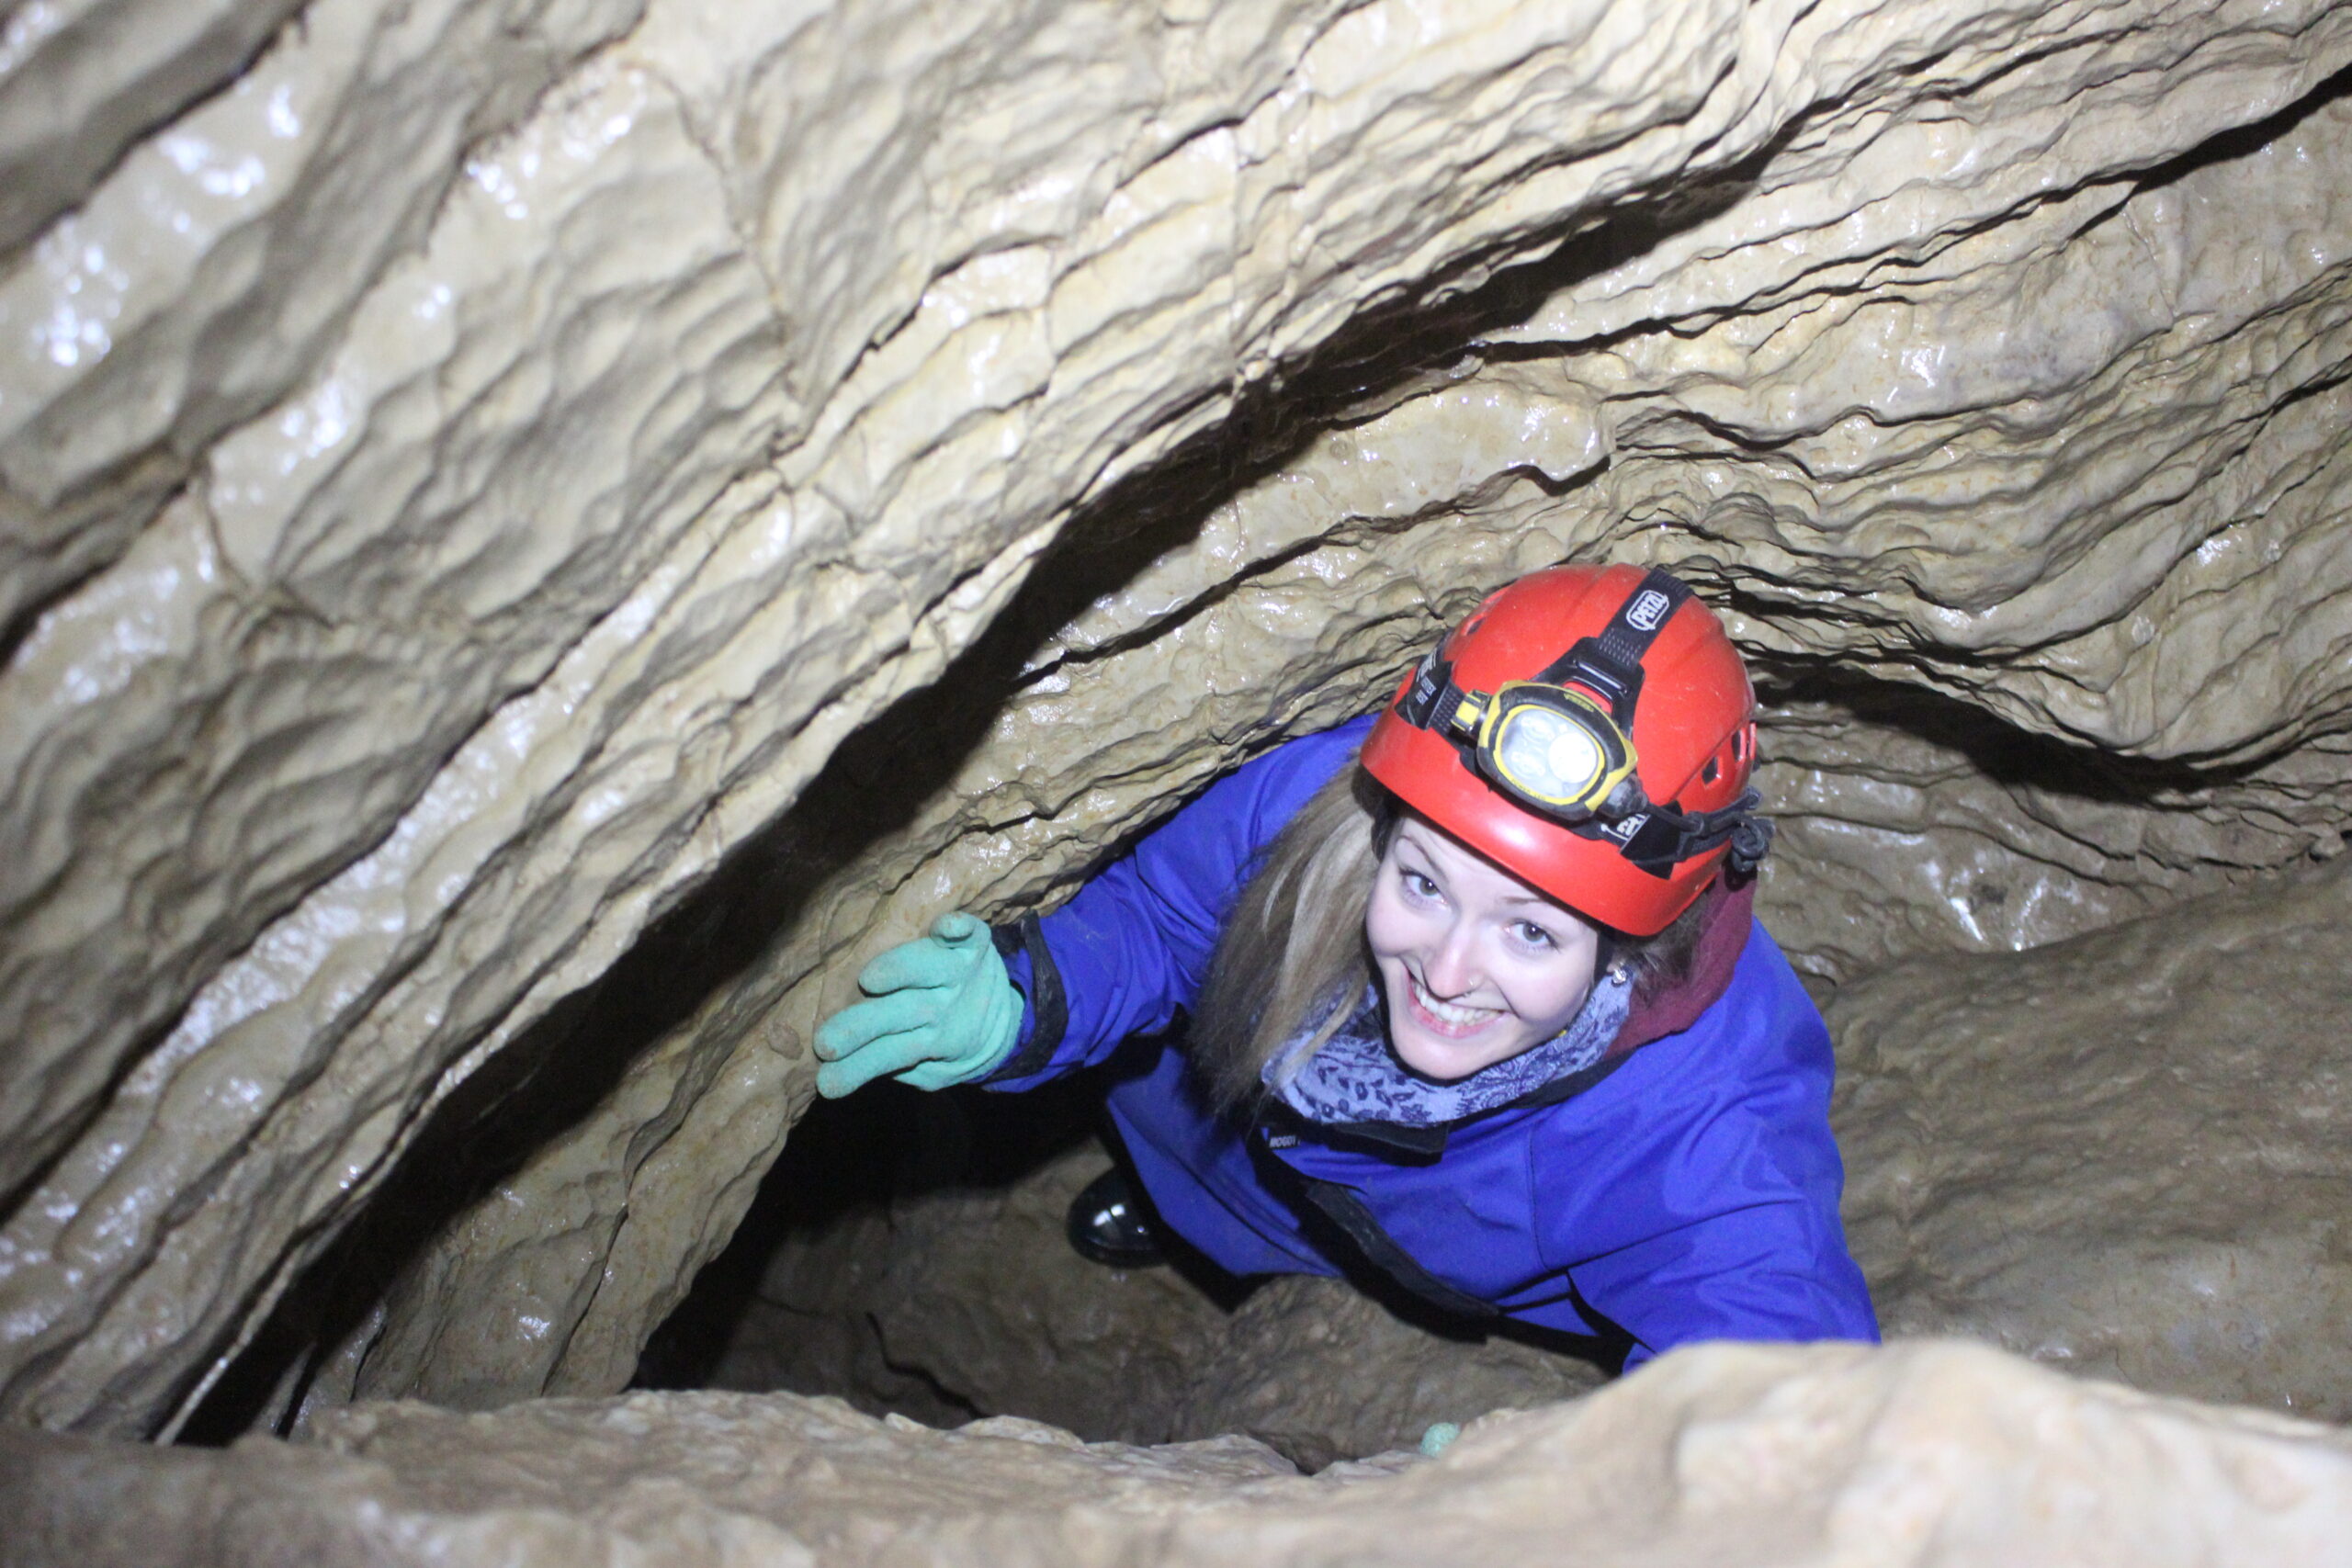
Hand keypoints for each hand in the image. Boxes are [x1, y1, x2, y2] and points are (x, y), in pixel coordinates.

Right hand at [813, 912, 1021, 1096]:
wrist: (1002, 1014)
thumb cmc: (943, 1039)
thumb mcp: (927, 1069)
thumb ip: (894, 1066)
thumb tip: (840, 1073)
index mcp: (929, 1041)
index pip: (889, 1055)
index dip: (859, 1067)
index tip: (826, 1083)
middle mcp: (940, 1006)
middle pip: (900, 1013)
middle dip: (862, 1027)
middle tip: (827, 1042)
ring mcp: (957, 972)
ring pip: (929, 969)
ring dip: (901, 973)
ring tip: (870, 980)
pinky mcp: (974, 941)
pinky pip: (970, 933)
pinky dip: (960, 929)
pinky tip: (947, 926)